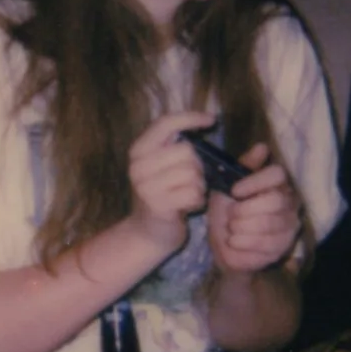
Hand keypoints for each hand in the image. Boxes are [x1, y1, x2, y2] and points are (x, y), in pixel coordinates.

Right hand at [124, 110, 213, 255]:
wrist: (147, 234)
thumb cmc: (165, 195)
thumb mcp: (164, 166)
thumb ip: (179, 145)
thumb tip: (208, 120)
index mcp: (139, 150)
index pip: (165, 123)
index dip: (190, 118)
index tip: (211, 119)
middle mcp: (138, 166)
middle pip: (186, 151)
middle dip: (198, 166)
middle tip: (191, 180)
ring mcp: (145, 186)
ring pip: (192, 173)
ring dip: (199, 186)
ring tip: (187, 195)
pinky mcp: (157, 205)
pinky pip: (193, 193)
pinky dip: (197, 201)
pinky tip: (188, 207)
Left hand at [205, 141, 300, 274]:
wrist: (224, 243)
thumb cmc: (228, 209)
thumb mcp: (229, 184)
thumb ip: (244, 166)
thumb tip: (261, 147)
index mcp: (277, 183)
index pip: (278, 174)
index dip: (254, 182)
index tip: (234, 191)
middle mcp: (290, 202)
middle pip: (275, 200)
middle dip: (245, 209)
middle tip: (230, 215)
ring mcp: (289, 226)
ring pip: (269, 224)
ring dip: (242, 227)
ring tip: (231, 228)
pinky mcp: (283, 247)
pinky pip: (265, 245)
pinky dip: (243, 243)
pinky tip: (234, 241)